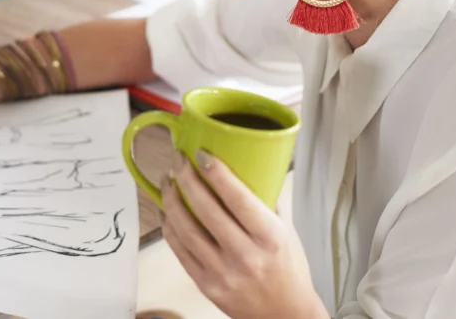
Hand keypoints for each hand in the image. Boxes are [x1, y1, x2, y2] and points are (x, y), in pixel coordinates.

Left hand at [162, 151, 328, 318]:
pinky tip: (167, 210)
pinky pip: (180, 250)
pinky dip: (170, 226)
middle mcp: (246, 256)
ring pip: (187, 229)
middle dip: (186, 178)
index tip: (201, 153)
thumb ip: (265, 201)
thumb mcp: (286, 231)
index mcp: (270, 238)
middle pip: (206, 210)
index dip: (217, 173)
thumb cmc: (288, 268)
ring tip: (167, 181)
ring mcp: (223, 273)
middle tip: (177, 159)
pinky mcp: (206, 286)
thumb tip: (243, 165)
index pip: (239, 198)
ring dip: (172, 200)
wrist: (285, 314)